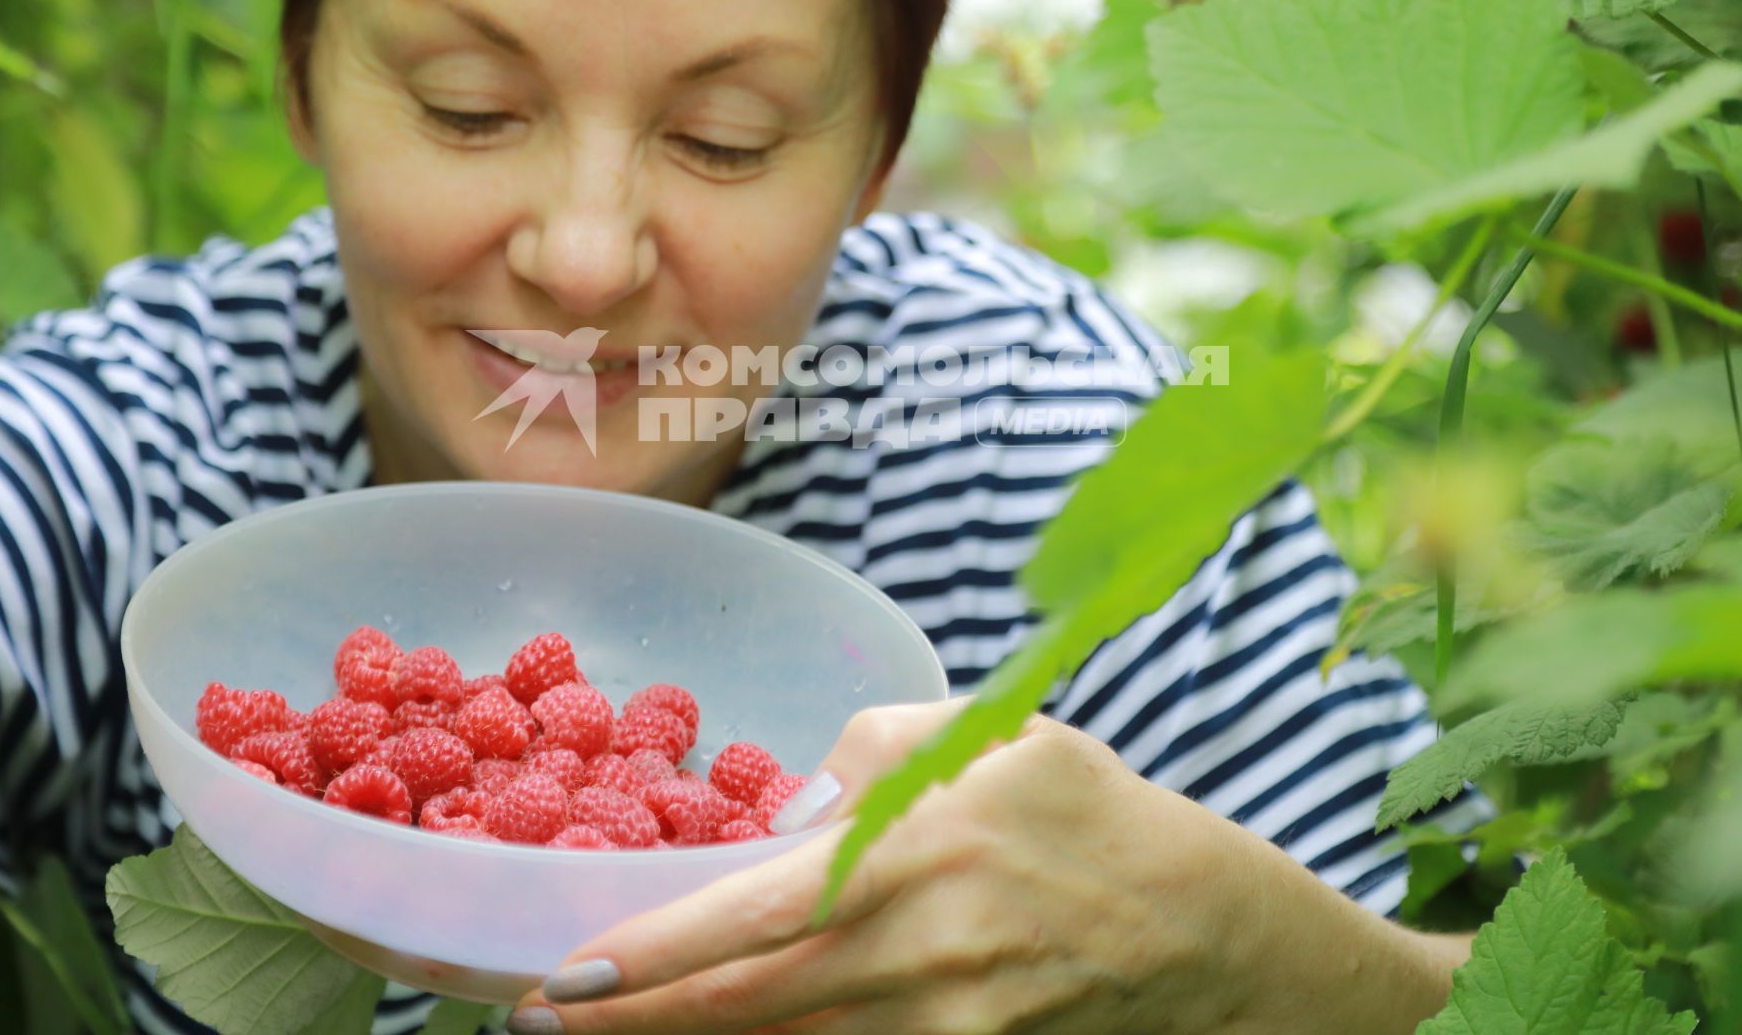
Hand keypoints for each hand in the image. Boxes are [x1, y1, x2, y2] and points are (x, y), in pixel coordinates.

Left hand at [506, 700, 1307, 1034]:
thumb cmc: (1087, 814)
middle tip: (537, 1027)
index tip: (562, 980)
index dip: (647, 958)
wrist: (1204, 930)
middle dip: (630, 1028)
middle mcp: (916, 954)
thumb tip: (783, 817)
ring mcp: (943, 1027)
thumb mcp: (989, 735)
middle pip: (744, 1012)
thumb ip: (871, 750)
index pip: (749, 915)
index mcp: (912, 852)